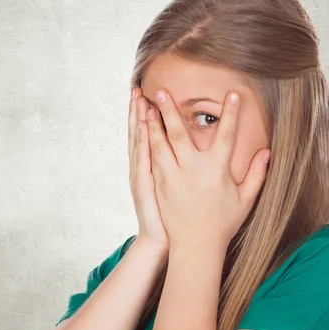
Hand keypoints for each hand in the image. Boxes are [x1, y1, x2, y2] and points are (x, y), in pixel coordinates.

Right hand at [128, 87, 168, 253]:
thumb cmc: (175, 218)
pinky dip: (141, 139)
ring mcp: (142, 175)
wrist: (162, 241)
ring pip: (138, 141)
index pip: (150, 137)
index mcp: (154, 168)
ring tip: (136, 98)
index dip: (148, 117)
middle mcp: (144, 168)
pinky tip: (141, 123)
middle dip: (138, 111)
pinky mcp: (144, 183)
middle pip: (139, 134)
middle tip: (137, 88)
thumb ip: (181, 171)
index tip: (148, 96)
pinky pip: (142, 157)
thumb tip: (191, 156)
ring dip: (136, 119)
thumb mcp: (176, 191)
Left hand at [145, 89, 270, 250]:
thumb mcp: (245, 200)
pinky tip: (142, 130)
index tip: (232, 94)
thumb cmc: (223, 223)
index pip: (227, 135)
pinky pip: (152, 158)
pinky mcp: (161, 185)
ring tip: (147, 104)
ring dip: (154, 122)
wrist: (196, 246)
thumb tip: (267, 152)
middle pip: (181, 132)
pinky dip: (147, 142)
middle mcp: (194, 169)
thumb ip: (257, 174)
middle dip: (172, 109)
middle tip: (164, 90)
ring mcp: (174, 176)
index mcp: (217, 170)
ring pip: (161, 142)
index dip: (231, 114)